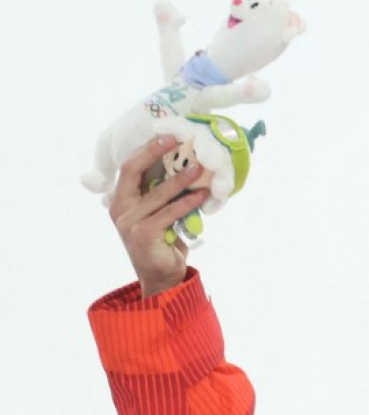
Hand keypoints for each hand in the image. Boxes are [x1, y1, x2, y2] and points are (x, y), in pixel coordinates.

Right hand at [109, 137, 207, 297]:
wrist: (161, 278)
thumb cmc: (163, 244)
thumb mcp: (160, 215)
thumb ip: (162, 196)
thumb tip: (186, 169)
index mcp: (120, 200)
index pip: (130, 167)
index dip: (146, 150)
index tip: (167, 136)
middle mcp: (120, 208)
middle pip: (134, 171)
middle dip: (155, 153)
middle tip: (178, 141)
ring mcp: (129, 221)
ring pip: (158, 193)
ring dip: (181, 178)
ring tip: (199, 167)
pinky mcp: (144, 233)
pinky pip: (170, 212)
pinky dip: (188, 202)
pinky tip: (202, 195)